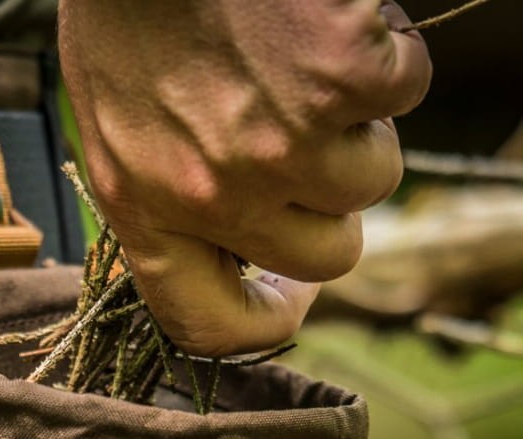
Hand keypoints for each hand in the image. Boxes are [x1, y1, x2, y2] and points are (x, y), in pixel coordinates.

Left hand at [59, 0, 431, 356]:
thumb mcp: (116, 110)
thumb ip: (168, 185)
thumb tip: (235, 240)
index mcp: (141, 204)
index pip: (207, 322)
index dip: (263, 318)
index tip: (290, 292)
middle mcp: (214, 192)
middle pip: (328, 256)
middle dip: (334, 199)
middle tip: (313, 134)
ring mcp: (285, 142)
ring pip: (376, 177)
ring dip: (361, 120)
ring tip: (308, 56)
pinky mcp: (345, 80)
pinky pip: (406, 89)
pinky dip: (386, 46)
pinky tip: (333, 12)